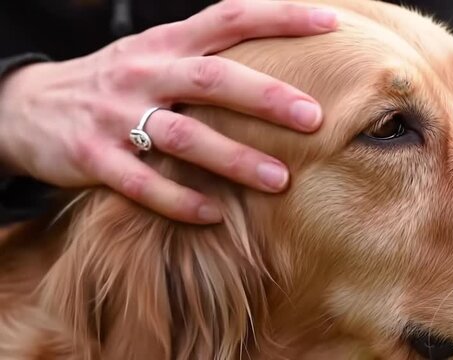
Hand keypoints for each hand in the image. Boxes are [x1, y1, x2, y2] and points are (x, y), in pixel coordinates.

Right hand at [0, 0, 336, 223]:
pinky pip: (142, 184)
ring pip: (183, 137)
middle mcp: (145, 73)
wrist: (29, 105)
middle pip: (213, 79)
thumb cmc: (117, 82)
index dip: (279, 16)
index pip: (228, 17)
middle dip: (266, 97)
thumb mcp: (155, 56)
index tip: (330, 24)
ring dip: (234, 159)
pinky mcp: (92, 158)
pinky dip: (180, 201)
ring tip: (279, 180)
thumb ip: (206, 59)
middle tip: (314, 119)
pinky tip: (215, 215)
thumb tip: (277, 66)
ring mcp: (116, 115)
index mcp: (166, 44)